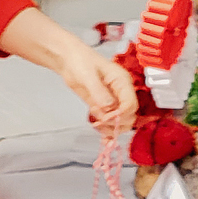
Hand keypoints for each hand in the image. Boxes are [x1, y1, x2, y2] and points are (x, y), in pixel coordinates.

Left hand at [0, 7, 135, 131]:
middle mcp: (120, 92)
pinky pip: (109, 122)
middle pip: (129, 116)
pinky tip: (103, 139)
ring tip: (96, 127)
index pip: (130, 104)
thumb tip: (109, 107)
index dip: (121, 115)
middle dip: (116, 123)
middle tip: (99, 124)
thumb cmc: (80, 60)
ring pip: (120, 121)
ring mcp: (112, 100)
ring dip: (111, 129)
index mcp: (122, 81)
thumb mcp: (88, 75)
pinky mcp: (102, 106)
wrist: (68, 59)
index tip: (107, 119)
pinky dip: (106, 131)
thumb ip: (99, 92)